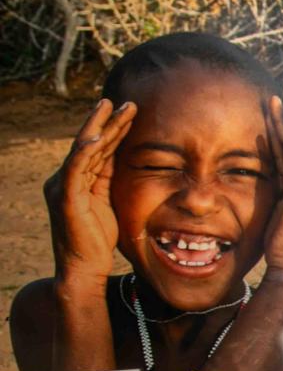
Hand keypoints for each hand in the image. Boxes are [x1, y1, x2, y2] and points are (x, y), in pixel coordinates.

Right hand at [45, 99, 137, 288]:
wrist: (84, 268)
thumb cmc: (98, 240)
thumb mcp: (108, 202)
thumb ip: (108, 180)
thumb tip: (119, 159)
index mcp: (77, 180)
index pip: (97, 149)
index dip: (114, 130)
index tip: (131, 113)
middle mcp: (65, 179)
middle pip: (90, 144)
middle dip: (109, 122)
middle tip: (127, 103)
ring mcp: (63, 187)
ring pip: (83, 150)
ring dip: (101, 129)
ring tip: (115, 108)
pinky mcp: (67, 198)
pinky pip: (74, 170)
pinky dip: (84, 153)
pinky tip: (95, 138)